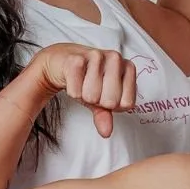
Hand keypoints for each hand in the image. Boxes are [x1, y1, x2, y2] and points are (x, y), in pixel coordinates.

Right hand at [24, 41, 139, 136]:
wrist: (62, 61)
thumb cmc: (86, 79)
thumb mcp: (100, 99)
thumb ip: (106, 115)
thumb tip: (106, 132)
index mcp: (128, 68)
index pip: (127, 104)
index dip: (113, 106)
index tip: (106, 94)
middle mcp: (116, 59)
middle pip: (110, 101)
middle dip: (97, 101)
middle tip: (92, 88)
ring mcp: (96, 56)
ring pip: (92, 96)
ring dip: (83, 95)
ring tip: (82, 82)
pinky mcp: (76, 59)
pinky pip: (76, 91)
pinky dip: (72, 91)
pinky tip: (72, 79)